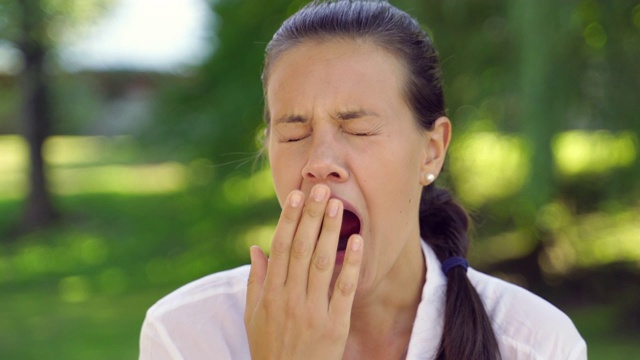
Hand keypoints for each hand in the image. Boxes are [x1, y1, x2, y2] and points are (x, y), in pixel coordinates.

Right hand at [244, 184, 363, 359]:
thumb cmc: (269, 348)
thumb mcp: (253, 316)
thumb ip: (255, 281)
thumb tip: (255, 248)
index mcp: (270, 293)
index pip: (280, 247)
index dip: (288, 219)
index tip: (296, 195)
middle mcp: (289, 298)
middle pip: (301, 249)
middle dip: (311, 217)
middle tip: (321, 189)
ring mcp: (312, 311)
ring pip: (321, 263)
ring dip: (329, 232)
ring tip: (337, 205)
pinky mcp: (334, 325)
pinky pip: (344, 290)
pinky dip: (350, 265)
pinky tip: (356, 241)